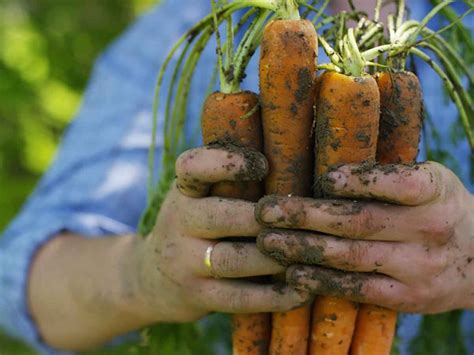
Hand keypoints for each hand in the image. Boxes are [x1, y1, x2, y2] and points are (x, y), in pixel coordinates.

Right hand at [128, 146, 309, 323]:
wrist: (150, 279)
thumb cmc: (192, 228)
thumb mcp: (196, 198)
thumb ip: (227, 181)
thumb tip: (288, 155)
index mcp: (184, 192)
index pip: (193, 167)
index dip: (226, 163)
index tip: (263, 165)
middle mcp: (178, 222)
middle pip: (220, 216)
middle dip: (263, 218)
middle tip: (301, 218)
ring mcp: (184, 262)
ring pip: (233, 259)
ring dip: (275, 258)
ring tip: (308, 254)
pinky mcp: (196, 296)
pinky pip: (237, 298)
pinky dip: (273, 297)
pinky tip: (301, 292)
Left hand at [255, 162, 473, 313]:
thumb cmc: (436, 208)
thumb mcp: (425, 180)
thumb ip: (383, 175)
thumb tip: (319, 167)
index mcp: (433, 190)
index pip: (397, 183)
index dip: (359, 181)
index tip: (323, 178)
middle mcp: (429, 229)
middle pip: (360, 222)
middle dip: (306, 215)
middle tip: (266, 210)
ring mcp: (418, 267)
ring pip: (352, 257)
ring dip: (304, 248)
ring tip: (268, 241)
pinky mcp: (407, 297)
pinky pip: (358, 289)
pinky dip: (322, 281)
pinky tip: (293, 273)